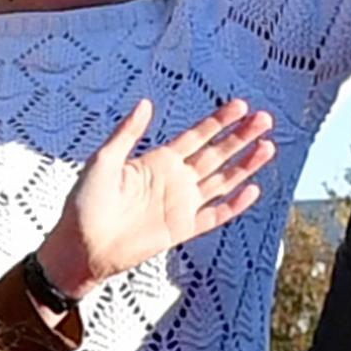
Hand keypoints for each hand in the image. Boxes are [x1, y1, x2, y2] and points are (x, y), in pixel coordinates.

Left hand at [38, 97, 278, 295]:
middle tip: (264, 119)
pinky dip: (234, 205)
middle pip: (216, 154)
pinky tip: (252, 189)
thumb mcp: (103, 160)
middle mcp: (175, 180)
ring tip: (268, 146)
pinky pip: (215, 215)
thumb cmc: (85, 203)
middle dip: (240, 137)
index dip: (218, 121)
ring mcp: (182, 204)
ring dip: (245, 165)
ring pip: (222, 181)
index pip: (197, 136)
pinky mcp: (183, 229)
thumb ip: (127, 133)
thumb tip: (146, 103)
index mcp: (158, 160)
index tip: (240, 105)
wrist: (81, 246)